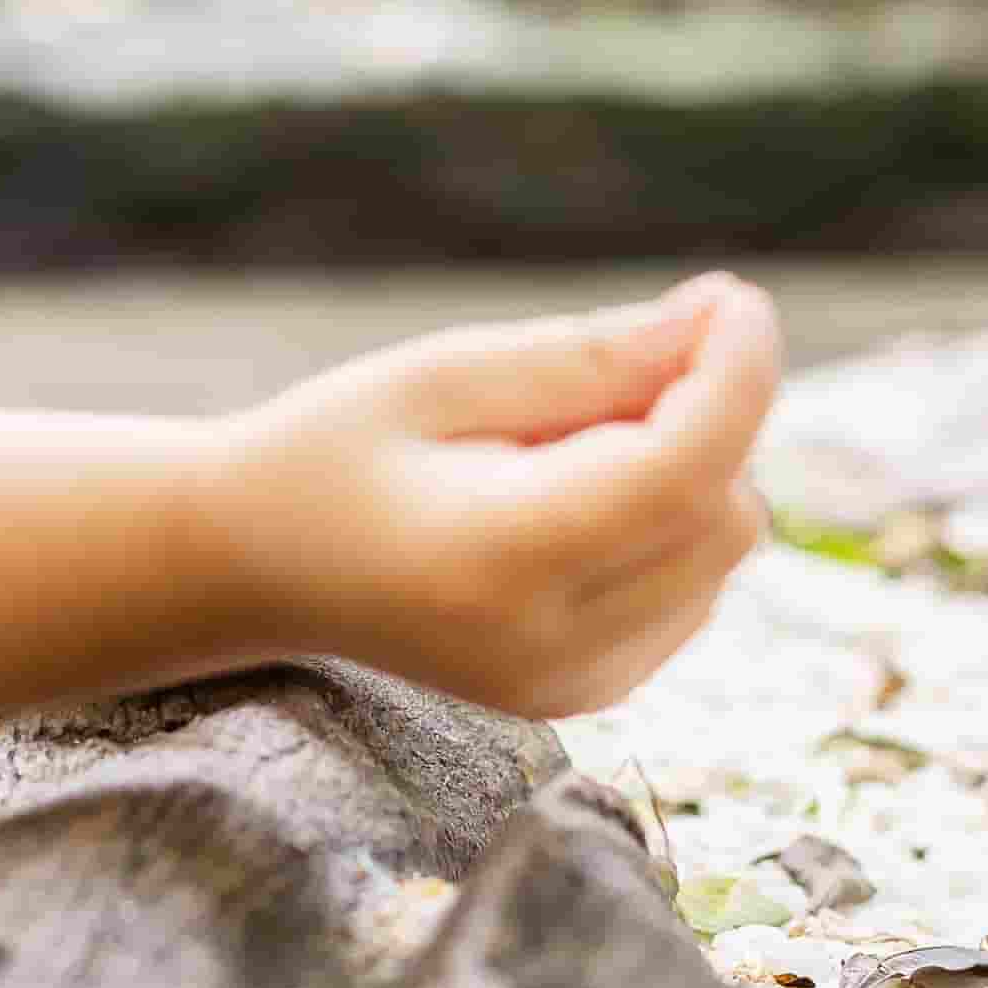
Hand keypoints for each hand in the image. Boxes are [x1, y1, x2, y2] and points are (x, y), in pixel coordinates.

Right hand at [198, 274, 781, 718]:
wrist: (255, 566)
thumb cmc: (336, 448)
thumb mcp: (442, 373)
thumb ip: (587, 357)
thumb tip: (722, 319)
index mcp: (499, 563)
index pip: (680, 474)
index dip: (733, 376)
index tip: (733, 296)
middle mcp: (551, 647)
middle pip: (723, 513)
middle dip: (701, 419)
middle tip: (605, 368)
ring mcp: (575, 685)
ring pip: (723, 549)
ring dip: (686, 469)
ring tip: (561, 444)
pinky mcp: (592, 691)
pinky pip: (697, 584)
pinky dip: (669, 521)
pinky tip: (572, 498)